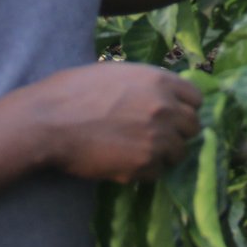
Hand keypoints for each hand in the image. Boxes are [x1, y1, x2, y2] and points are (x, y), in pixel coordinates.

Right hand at [25, 62, 202, 183]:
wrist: (50, 120)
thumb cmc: (74, 91)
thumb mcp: (116, 74)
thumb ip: (145, 85)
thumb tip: (162, 97)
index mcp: (159, 80)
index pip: (195, 98)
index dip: (184, 107)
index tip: (173, 115)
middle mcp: (165, 107)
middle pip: (192, 126)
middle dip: (177, 132)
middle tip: (156, 136)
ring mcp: (158, 137)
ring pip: (178, 152)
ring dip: (163, 153)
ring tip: (137, 151)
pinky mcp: (144, 164)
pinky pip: (158, 172)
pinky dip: (145, 170)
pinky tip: (124, 162)